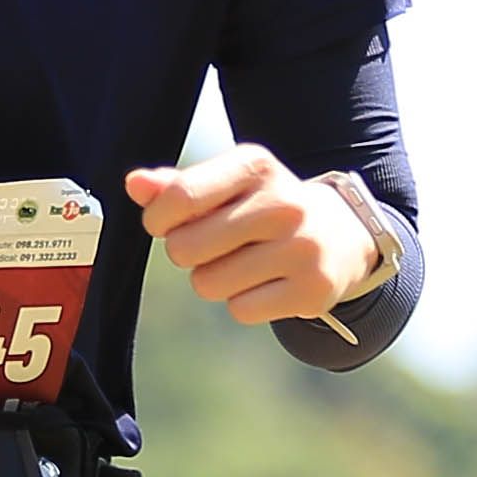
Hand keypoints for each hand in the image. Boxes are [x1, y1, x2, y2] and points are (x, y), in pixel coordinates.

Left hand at [127, 147, 386, 328]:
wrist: (342, 234)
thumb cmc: (265, 207)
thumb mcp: (228, 185)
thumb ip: (178, 186)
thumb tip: (134, 184)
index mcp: (256, 167)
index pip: (180, 196)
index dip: (158, 218)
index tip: (166, 223)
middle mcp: (283, 204)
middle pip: (185, 247)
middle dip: (187, 252)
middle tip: (215, 246)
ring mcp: (301, 248)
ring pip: (209, 284)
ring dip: (214, 280)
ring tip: (243, 264)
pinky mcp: (312, 289)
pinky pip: (239, 310)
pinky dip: (244, 302)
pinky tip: (267, 283)